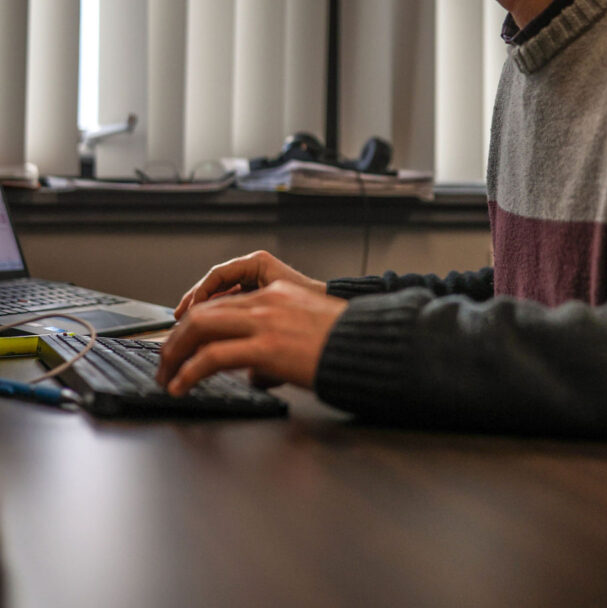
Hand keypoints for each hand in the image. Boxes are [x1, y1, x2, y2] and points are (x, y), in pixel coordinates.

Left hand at [157, 280, 345, 393]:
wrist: (369, 345)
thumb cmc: (346, 344)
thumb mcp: (305, 334)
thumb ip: (274, 347)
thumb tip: (255, 375)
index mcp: (275, 293)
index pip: (220, 303)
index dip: (193, 324)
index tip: (181, 342)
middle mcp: (266, 302)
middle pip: (203, 313)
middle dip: (176, 338)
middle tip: (164, 360)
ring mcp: (264, 322)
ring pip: (200, 329)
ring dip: (175, 354)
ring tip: (166, 375)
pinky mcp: (266, 347)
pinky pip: (212, 357)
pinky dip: (189, 372)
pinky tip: (181, 386)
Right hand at [173, 249, 325, 319]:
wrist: (339, 325)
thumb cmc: (315, 312)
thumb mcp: (275, 308)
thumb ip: (244, 315)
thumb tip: (217, 335)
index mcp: (259, 264)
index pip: (218, 275)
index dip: (198, 295)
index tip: (187, 313)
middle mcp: (256, 272)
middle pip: (215, 286)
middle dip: (194, 305)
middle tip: (178, 322)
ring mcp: (257, 286)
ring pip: (221, 298)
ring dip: (203, 313)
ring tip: (187, 329)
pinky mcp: (261, 301)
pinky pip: (232, 307)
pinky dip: (219, 318)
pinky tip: (209, 334)